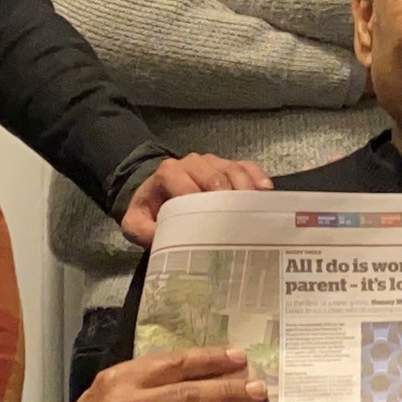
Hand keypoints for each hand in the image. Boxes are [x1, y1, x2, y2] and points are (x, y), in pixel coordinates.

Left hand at [117, 152, 269, 245]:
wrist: (154, 189)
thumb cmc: (149, 207)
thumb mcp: (135, 221)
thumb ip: (142, 230)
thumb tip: (161, 240)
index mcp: (169, 173)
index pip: (188, 185)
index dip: (201, 202)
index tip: (213, 224)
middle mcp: (192, 162)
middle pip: (216, 175)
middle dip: (229, 197)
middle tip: (241, 221)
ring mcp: (213, 161)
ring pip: (233, 169)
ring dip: (246, 188)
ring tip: (257, 208)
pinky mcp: (227, 165)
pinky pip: (245, 166)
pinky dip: (257, 177)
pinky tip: (266, 192)